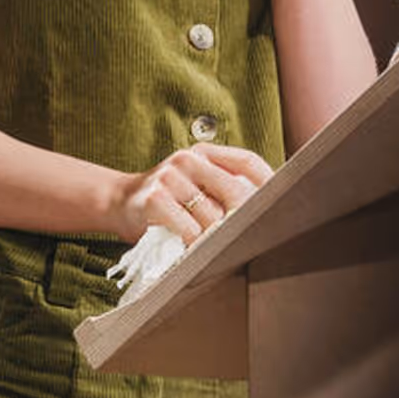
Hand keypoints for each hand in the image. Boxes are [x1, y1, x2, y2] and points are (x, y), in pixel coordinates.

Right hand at [115, 144, 274, 246]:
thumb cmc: (167, 200)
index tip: (280, 205)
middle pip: (236, 191)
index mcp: (203, 152)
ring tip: (207, 245)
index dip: (268, 183)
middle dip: (243, 219)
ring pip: (213, 217)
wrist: (118, 203)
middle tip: (246, 238)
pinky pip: (189, 229)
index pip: (247, 162)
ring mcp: (170, 176)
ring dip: (214, 238)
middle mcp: (188, 159)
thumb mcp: (195, 184)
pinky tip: (186, 244)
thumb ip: (223, 188)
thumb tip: (265, 210)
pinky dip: (192, 243)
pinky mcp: (154, 198)